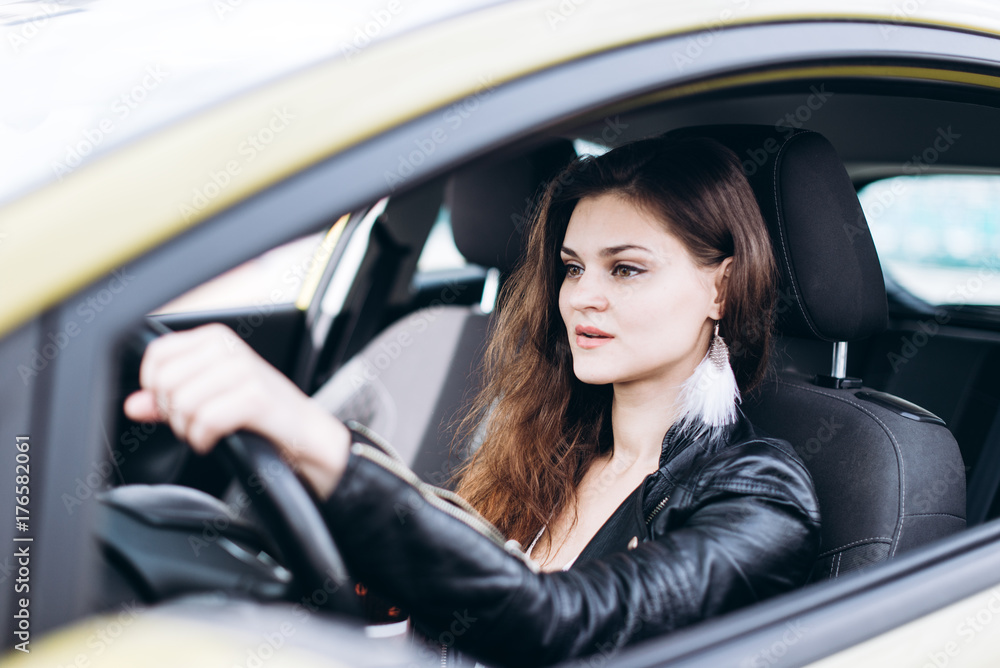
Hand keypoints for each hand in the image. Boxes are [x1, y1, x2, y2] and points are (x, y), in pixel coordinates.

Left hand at [123, 323, 350, 497]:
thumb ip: (169, 400)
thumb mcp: (211, 400)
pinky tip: (215, 440)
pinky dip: (203, 439)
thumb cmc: (263, 415)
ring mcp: (244, 370)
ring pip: (182, 403)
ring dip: (188, 429)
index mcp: (216, 339)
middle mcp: (230, 348)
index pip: (157, 355)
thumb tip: (134, 405)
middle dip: (173, 413)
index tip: (175, 405)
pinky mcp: (256, 397)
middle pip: (165, 382)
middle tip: (195, 423)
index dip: (156, 388)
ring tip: (207, 432)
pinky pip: (205, 420)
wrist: (308, 435)